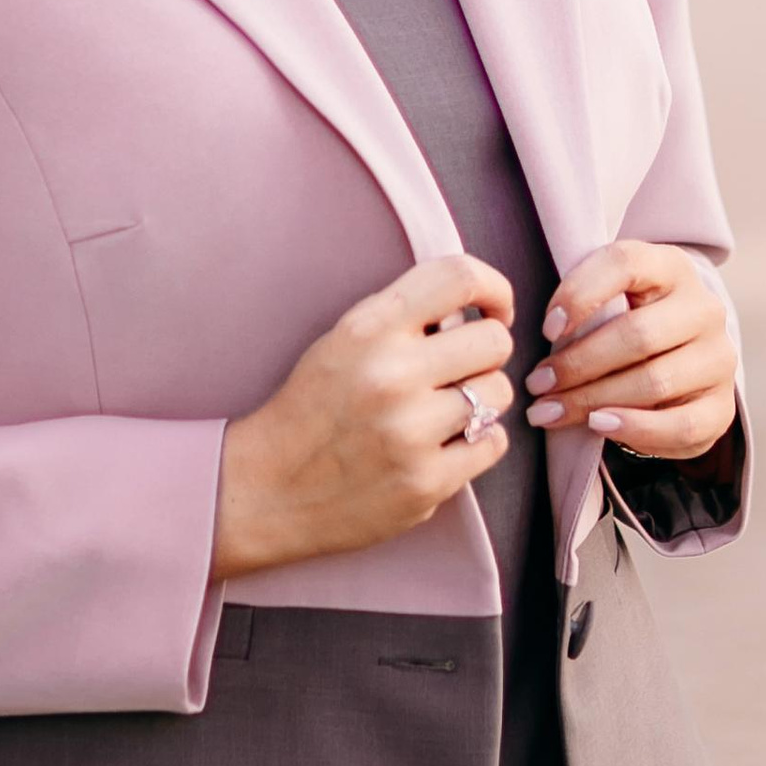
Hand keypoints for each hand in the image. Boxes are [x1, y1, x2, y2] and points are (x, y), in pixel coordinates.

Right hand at [213, 255, 515, 579]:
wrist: (266, 489)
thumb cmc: (311, 409)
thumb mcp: (342, 340)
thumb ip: (403, 317)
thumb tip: (475, 310)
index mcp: (368, 329)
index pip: (458, 277)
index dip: (493, 287)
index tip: (494, 308)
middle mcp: (391, 374)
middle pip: (495, 340)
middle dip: (484, 354)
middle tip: (459, 371)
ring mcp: (410, 431)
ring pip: (499, 392)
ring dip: (481, 400)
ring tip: (445, 413)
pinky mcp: (425, 483)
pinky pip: (494, 443)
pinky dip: (478, 443)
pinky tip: (444, 445)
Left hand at [521, 241, 738, 462]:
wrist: (679, 358)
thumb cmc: (627, 322)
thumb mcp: (609, 299)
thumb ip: (584, 303)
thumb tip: (549, 337)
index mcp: (672, 267)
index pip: (625, 263)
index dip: (580, 294)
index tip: (546, 329)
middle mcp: (704, 308)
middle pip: (638, 335)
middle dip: (577, 364)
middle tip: (537, 385)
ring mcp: (719, 359)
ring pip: (654, 382)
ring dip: (594, 401)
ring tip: (551, 411)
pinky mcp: (723, 407)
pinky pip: (680, 425)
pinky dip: (635, 429)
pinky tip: (598, 426)